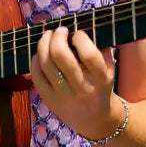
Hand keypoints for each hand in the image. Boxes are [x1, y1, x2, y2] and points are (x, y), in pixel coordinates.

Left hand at [30, 26, 117, 141]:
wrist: (96, 120)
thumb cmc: (102, 87)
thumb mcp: (109, 69)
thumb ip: (101, 49)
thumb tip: (82, 26)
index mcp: (101, 78)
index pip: (89, 54)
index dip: (80, 38)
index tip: (77, 34)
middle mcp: (82, 87)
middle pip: (62, 57)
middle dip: (57, 37)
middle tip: (59, 30)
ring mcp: (64, 95)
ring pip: (46, 65)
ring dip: (44, 44)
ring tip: (48, 36)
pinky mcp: (50, 101)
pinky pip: (37, 77)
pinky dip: (35, 60)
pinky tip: (40, 53)